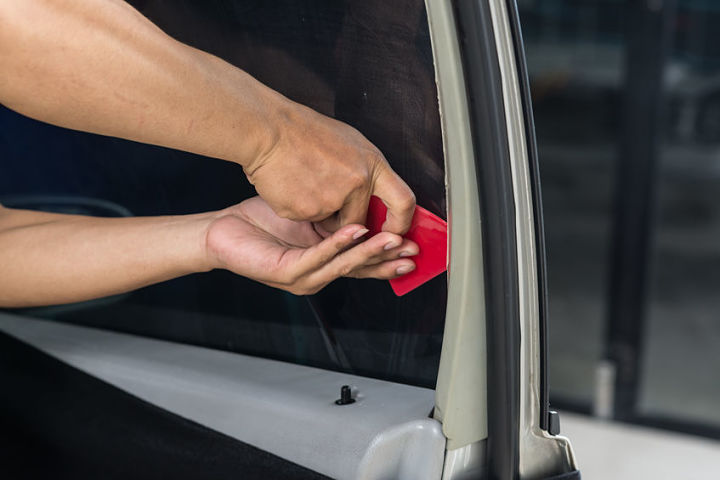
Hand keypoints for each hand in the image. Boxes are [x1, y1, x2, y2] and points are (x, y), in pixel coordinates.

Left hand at [205, 197, 417, 294]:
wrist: (222, 231)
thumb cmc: (260, 221)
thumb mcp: (306, 216)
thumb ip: (333, 218)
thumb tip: (365, 202)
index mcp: (325, 261)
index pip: (364, 261)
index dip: (389, 255)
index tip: (413, 242)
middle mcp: (318, 274)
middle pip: (361, 268)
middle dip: (389, 258)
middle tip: (413, 250)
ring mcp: (304, 277)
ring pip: (345, 265)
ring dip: (371, 252)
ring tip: (393, 239)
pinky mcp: (287, 273)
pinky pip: (318, 257)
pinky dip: (338, 243)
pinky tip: (356, 230)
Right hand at [243, 100, 415, 234]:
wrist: (269, 130)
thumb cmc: (305, 133)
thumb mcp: (350, 145)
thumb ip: (366, 172)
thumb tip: (378, 196)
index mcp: (373, 163)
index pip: (404, 202)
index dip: (401, 223)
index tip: (395, 233)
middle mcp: (359, 182)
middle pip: (362, 221)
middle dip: (347, 224)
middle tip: (330, 209)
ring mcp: (333, 198)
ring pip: (332, 225)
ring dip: (321, 215)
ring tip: (306, 184)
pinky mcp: (309, 210)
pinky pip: (308, 221)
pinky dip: (300, 210)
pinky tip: (292, 188)